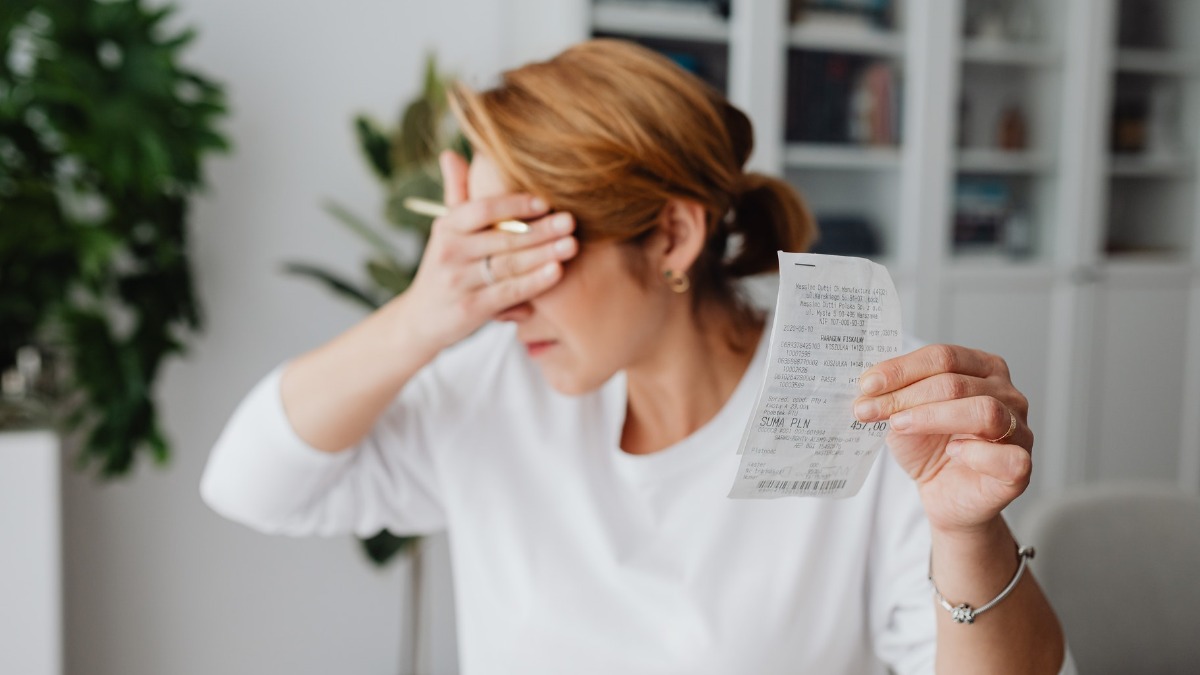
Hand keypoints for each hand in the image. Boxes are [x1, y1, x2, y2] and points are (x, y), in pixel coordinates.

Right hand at [404, 151, 577, 349]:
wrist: (422, 319)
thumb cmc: (446, 267)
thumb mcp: (445, 231)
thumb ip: (456, 194)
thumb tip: (450, 153)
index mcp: (446, 227)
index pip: (481, 209)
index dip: (514, 204)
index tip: (545, 201)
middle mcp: (449, 252)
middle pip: (501, 237)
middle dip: (539, 229)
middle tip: (570, 221)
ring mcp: (458, 282)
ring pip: (508, 265)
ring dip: (543, 254)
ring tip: (571, 245)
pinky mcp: (470, 309)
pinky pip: (508, 292)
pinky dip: (534, 282)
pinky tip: (557, 272)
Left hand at [853, 345, 1031, 534]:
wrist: (943, 495)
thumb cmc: (930, 448)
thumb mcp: (904, 415)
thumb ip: (893, 395)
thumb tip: (868, 386)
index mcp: (984, 369)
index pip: (944, 357)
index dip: (902, 369)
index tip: (867, 385)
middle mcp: (1008, 394)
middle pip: (957, 383)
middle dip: (906, 396)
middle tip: (868, 409)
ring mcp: (1019, 430)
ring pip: (983, 411)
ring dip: (932, 417)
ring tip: (898, 426)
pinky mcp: (1020, 468)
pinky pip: (1007, 456)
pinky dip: (976, 452)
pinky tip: (952, 452)